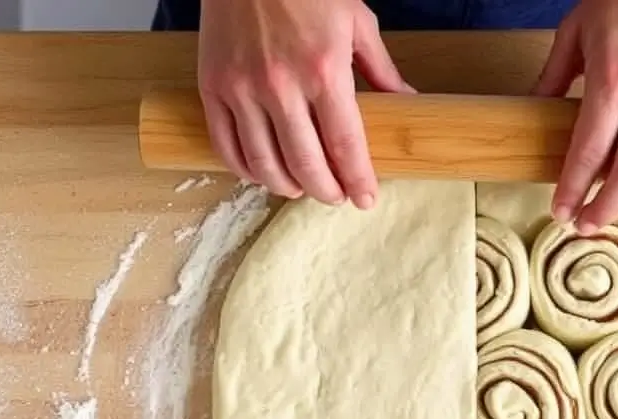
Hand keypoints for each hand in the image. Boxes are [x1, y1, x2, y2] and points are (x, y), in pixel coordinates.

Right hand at [198, 0, 413, 205]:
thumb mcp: (356, 20)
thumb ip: (380, 69)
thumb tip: (406, 102)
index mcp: (324, 69)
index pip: (345, 144)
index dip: (358, 180)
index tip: (366, 199)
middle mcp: (281, 85)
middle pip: (306, 164)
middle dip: (327, 191)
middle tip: (337, 197)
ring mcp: (241, 88)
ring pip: (265, 163)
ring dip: (288, 187)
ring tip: (302, 189)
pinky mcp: (212, 87)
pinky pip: (226, 146)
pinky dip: (246, 169)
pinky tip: (264, 173)